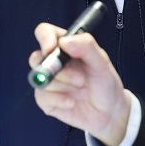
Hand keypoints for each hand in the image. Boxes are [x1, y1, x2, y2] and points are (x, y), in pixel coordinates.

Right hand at [30, 23, 130, 145]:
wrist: (108, 112)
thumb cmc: (105, 83)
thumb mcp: (102, 63)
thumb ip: (86, 46)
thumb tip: (64, 41)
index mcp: (65, 47)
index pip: (45, 33)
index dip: (44, 38)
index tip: (52, 49)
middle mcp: (53, 62)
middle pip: (36, 58)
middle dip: (59, 71)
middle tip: (80, 80)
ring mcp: (48, 81)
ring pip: (40, 80)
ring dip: (64, 87)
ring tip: (82, 90)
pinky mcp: (45, 100)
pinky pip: (41, 97)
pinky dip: (59, 100)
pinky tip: (72, 102)